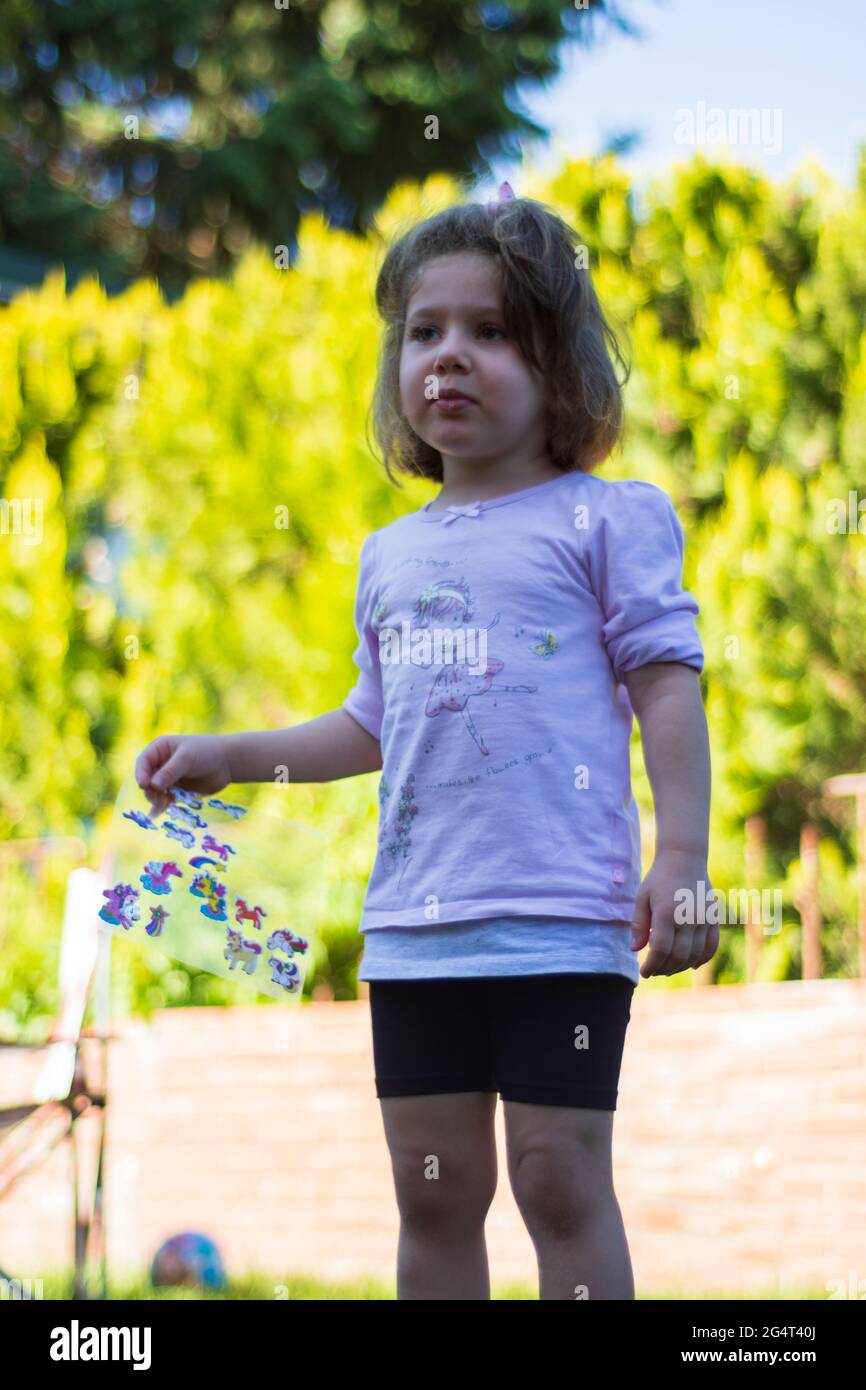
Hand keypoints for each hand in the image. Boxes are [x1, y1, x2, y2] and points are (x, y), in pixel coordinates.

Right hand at [135, 733, 233, 818]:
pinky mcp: (178, 790)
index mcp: (160, 749)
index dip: (141, 773)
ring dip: (155, 798)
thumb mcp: (187, 758)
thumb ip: (170, 771)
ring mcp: (169, 778)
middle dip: (149, 789)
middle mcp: (162, 763)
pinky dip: (161, 807)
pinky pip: (165, 800)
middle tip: (156, 797)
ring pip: (155, 791)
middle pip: (147, 778)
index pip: (144, 761)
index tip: (144, 785)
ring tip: (162, 804)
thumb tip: (152, 785)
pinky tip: (156, 815)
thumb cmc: (207, 752)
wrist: (228, 762)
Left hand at [630, 849, 718, 977]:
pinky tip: (691, 964)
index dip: (652, 965)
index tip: (644, 972)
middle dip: (664, 969)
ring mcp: (703, 919)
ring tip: (668, 968)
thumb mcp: (642, 897)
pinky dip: (703, 958)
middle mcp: (688, 918)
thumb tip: (635, 950)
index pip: (660, 950)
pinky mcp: (714, 918)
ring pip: (695, 954)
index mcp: (666, 913)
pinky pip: (712, 945)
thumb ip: (639, 924)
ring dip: (680, 966)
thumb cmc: (659, 878)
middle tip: (654, 971)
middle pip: (678, 956)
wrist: (685, 858)